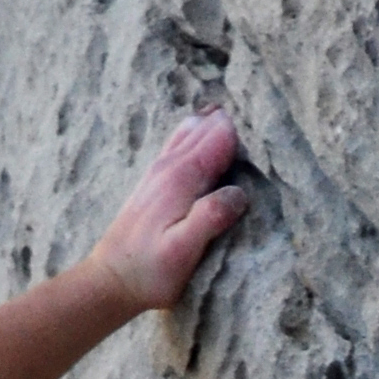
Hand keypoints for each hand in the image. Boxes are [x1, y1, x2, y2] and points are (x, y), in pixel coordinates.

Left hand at [91, 108, 249, 312]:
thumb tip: (239, 193)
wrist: (111, 279)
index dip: (241, 127)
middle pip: (204, 132)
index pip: (217, 142)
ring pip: (188, 133)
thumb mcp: (183, 251)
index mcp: (181, 180)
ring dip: (210, 120)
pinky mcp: (153, 182)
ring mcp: (158, 172)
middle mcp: (168, 168)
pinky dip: (192, 131)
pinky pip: (177, 144)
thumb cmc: (150, 272)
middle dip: (229, 118)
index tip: (267, 112)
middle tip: (259, 99)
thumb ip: (209, 218)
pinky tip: (198, 125)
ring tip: (232, 104)